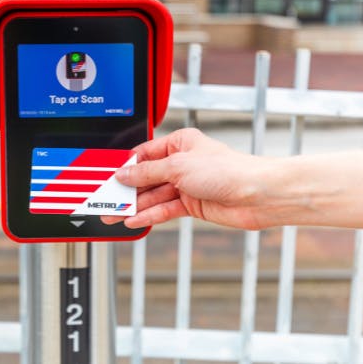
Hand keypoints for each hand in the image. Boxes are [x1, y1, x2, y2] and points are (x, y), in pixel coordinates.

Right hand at [102, 128, 273, 229]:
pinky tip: (134, 220)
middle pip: (146, 177)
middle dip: (126, 190)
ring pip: (154, 196)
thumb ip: (147, 172)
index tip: (107, 177)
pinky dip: (149, 215)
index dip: (125, 167)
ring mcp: (187, 185)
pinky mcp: (192, 205)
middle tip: (105, 200)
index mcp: (179, 143)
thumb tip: (124, 173)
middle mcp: (182, 163)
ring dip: (134, 206)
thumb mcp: (178, 166)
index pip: (144, 154)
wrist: (257, 194)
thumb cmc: (227, 170)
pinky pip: (164, 209)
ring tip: (113, 214)